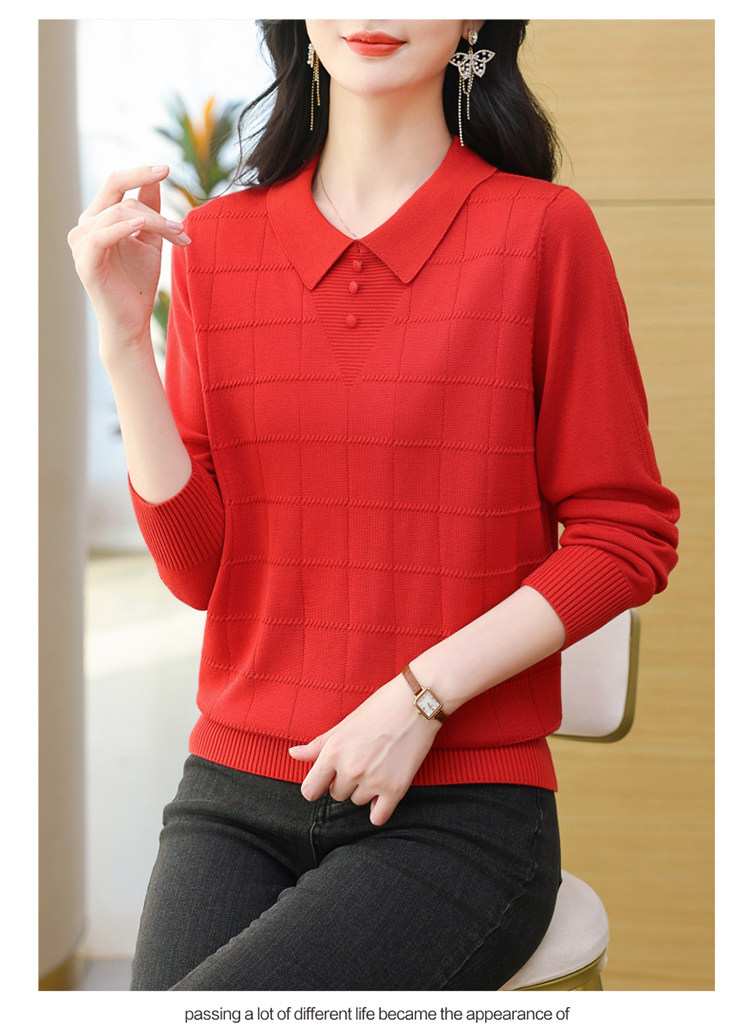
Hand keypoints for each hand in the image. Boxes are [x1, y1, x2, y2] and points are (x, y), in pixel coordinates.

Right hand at [67, 165, 190, 356]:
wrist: (132, 320)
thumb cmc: (139, 282)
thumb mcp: (150, 239)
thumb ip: (150, 210)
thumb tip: (155, 179)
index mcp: (98, 218)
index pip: (115, 183)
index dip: (139, 173)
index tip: (167, 167)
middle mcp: (84, 227)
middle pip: (117, 194)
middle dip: (150, 198)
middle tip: (180, 220)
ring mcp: (81, 244)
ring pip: (118, 213)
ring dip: (154, 222)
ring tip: (179, 236)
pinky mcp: (86, 263)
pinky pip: (101, 236)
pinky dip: (122, 227)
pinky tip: (141, 225)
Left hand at [288, 674, 442, 825]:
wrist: (417, 703)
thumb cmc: (380, 708)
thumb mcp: (344, 725)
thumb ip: (318, 745)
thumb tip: (293, 754)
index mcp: (333, 752)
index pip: (310, 790)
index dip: (318, 786)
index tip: (327, 781)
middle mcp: (350, 769)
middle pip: (337, 795)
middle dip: (346, 782)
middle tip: (364, 760)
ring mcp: (373, 781)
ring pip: (358, 802)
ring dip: (366, 790)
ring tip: (379, 765)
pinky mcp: (395, 789)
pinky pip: (378, 817)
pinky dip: (381, 808)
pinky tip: (385, 792)